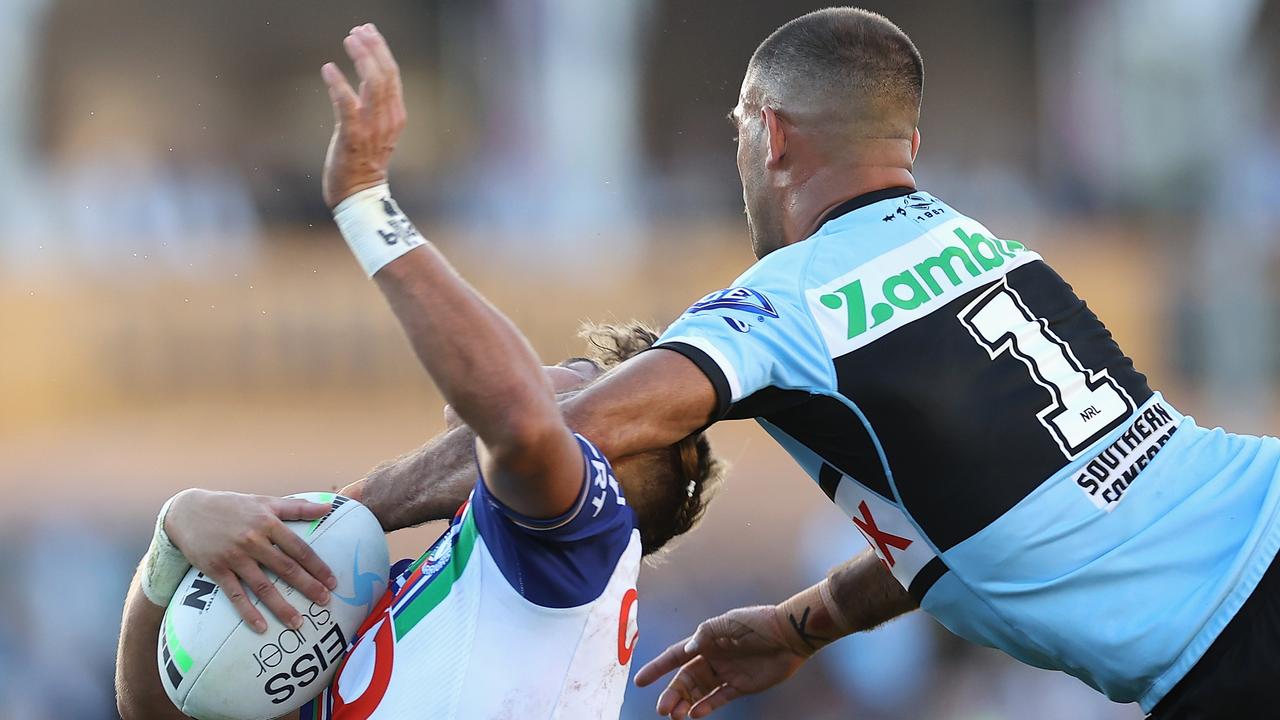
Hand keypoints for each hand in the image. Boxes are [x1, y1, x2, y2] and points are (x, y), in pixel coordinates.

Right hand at [164, 490, 337, 632]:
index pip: (299, 547)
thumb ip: (297, 507)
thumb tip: (329, 506)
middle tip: (325, 603)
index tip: (332, 582)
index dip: (317, 566)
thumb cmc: (232, 506)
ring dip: (281, 606)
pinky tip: (261, 627)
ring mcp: (234, 556)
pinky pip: (235, 595)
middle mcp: (253, 540)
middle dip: (307, 587)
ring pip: (262, 585)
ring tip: (298, 623)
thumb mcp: (264, 501)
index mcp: (268, 522)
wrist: (188, 511)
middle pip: (285, 568)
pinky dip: (248, 612)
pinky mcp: (216, 569)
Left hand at [320, 23, 407, 209]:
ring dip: (361, 58)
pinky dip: (339, 84)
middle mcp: (388, 119)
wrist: (359, 195)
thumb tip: (368, 78)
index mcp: (396, 116)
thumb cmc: (363, 162)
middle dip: (373, 48)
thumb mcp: (377, 131)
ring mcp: (372, 128)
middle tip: (357, 30)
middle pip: (386, 74)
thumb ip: (375, 106)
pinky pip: (347, 104)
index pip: (393, 75)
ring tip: (349, 39)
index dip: (380, 50)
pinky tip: (328, 69)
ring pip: (373, 83)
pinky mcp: (353, 136)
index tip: (367, 32)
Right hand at [634, 605, 811, 718]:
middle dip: (672, 694)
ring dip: (685, 703)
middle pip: (685, 679)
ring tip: (676, 716)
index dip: (657, 668)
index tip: (639, 681)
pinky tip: (695, 714)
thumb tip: (687, 650)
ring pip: (699, 692)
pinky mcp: (741, 686)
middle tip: (663, 710)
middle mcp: (713, 657)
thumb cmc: (757, 624)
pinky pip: (718, 698)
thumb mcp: (727, 623)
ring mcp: (726, 673)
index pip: (675, 656)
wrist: (788, 635)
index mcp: (705, 640)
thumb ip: (704, 636)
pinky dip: (706, 707)